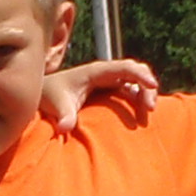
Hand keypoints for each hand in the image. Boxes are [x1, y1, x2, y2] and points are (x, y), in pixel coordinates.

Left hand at [40, 56, 159, 132]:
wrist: (43, 95)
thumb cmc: (50, 96)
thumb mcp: (56, 105)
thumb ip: (63, 115)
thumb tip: (64, 128)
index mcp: (96, 71)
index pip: (125, 68)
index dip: (140, 75)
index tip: (152, 86)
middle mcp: (106, 73)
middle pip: (135, 71)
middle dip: (147, 86)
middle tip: (150, 109)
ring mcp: (109, 81)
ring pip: (135, 81)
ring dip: (145, 94)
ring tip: (148, 113)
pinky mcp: (109, 90)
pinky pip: (130, 90)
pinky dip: (138, 99)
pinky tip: (141, 114)